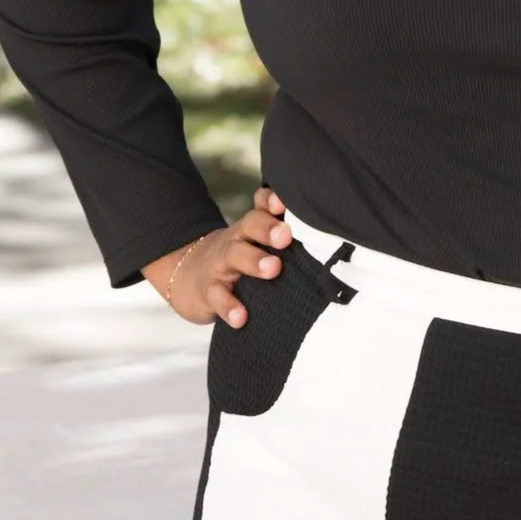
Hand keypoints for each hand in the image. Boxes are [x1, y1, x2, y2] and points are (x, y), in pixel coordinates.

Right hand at [149, 190, 292, 326]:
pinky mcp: (207, 291)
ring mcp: (220, 265)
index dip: (271, 202)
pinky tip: (241, 317)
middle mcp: (236, 241)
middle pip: (250, 226)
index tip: (285, 203)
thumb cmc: (237, 261)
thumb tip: (334, 245)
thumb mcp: (255, 245)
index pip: (261, 207)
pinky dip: (228, 306)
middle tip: (286, 236)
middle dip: (268, 229)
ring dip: (253, 261)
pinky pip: (217, 296)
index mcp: (251, 229)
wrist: (186, 278)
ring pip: (234, 256)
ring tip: (273, 269)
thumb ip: (283, 241)